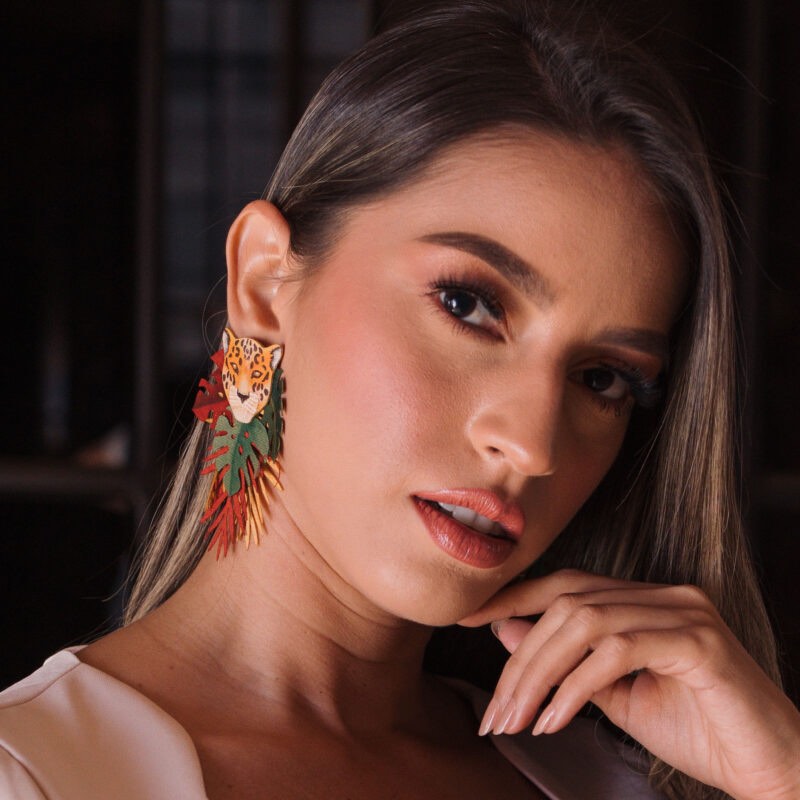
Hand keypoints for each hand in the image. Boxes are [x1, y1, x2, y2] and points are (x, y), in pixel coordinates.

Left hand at [458, 569, 799, 799]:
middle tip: (494, 712)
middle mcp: (663, 594)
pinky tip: (554, 720)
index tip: (466, 618)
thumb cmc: (697, 731)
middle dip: (521, 657)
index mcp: (644, 599)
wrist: (770, 770)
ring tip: (516, 721)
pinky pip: (615, 651)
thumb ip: (567, 662)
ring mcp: (683, 612)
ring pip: (584, 621)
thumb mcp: (616, 695)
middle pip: (566, 603)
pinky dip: (575, 687)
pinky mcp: (698, 641)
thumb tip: (507, 630)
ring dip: (539, 674)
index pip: (565, 585)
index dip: (513, 597)